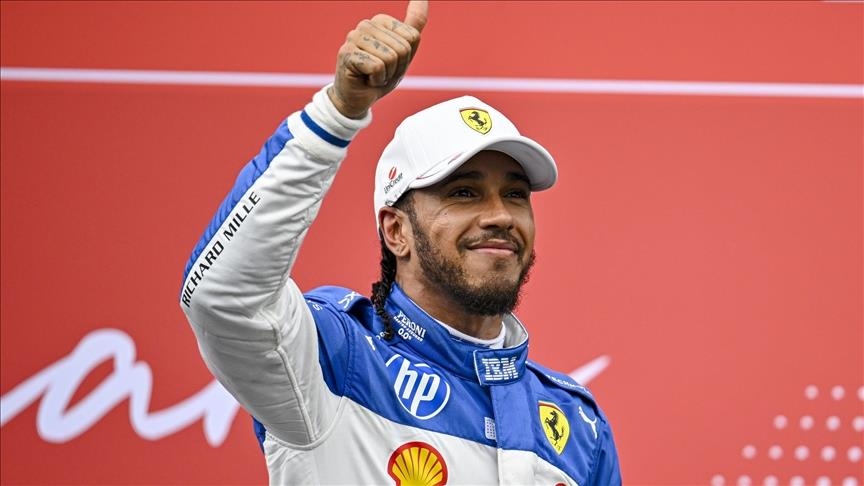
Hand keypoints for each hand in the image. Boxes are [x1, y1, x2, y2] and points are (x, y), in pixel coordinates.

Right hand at [328, 0, 427, 118]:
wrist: (357, 99)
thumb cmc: (380, 75)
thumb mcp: (404, 51)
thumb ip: (414, 24)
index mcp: (380, 20)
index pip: (412, 37)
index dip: (407, 58)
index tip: (392, 65)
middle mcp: (365, 24)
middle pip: (403, 48)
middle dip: (397, 68)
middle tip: (382, 73)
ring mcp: (354, 37)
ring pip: (391, 57)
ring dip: (387, 75)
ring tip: (373, 76)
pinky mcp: (347, 53)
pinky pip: (378, 67)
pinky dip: (377, 80)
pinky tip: (366, 80)